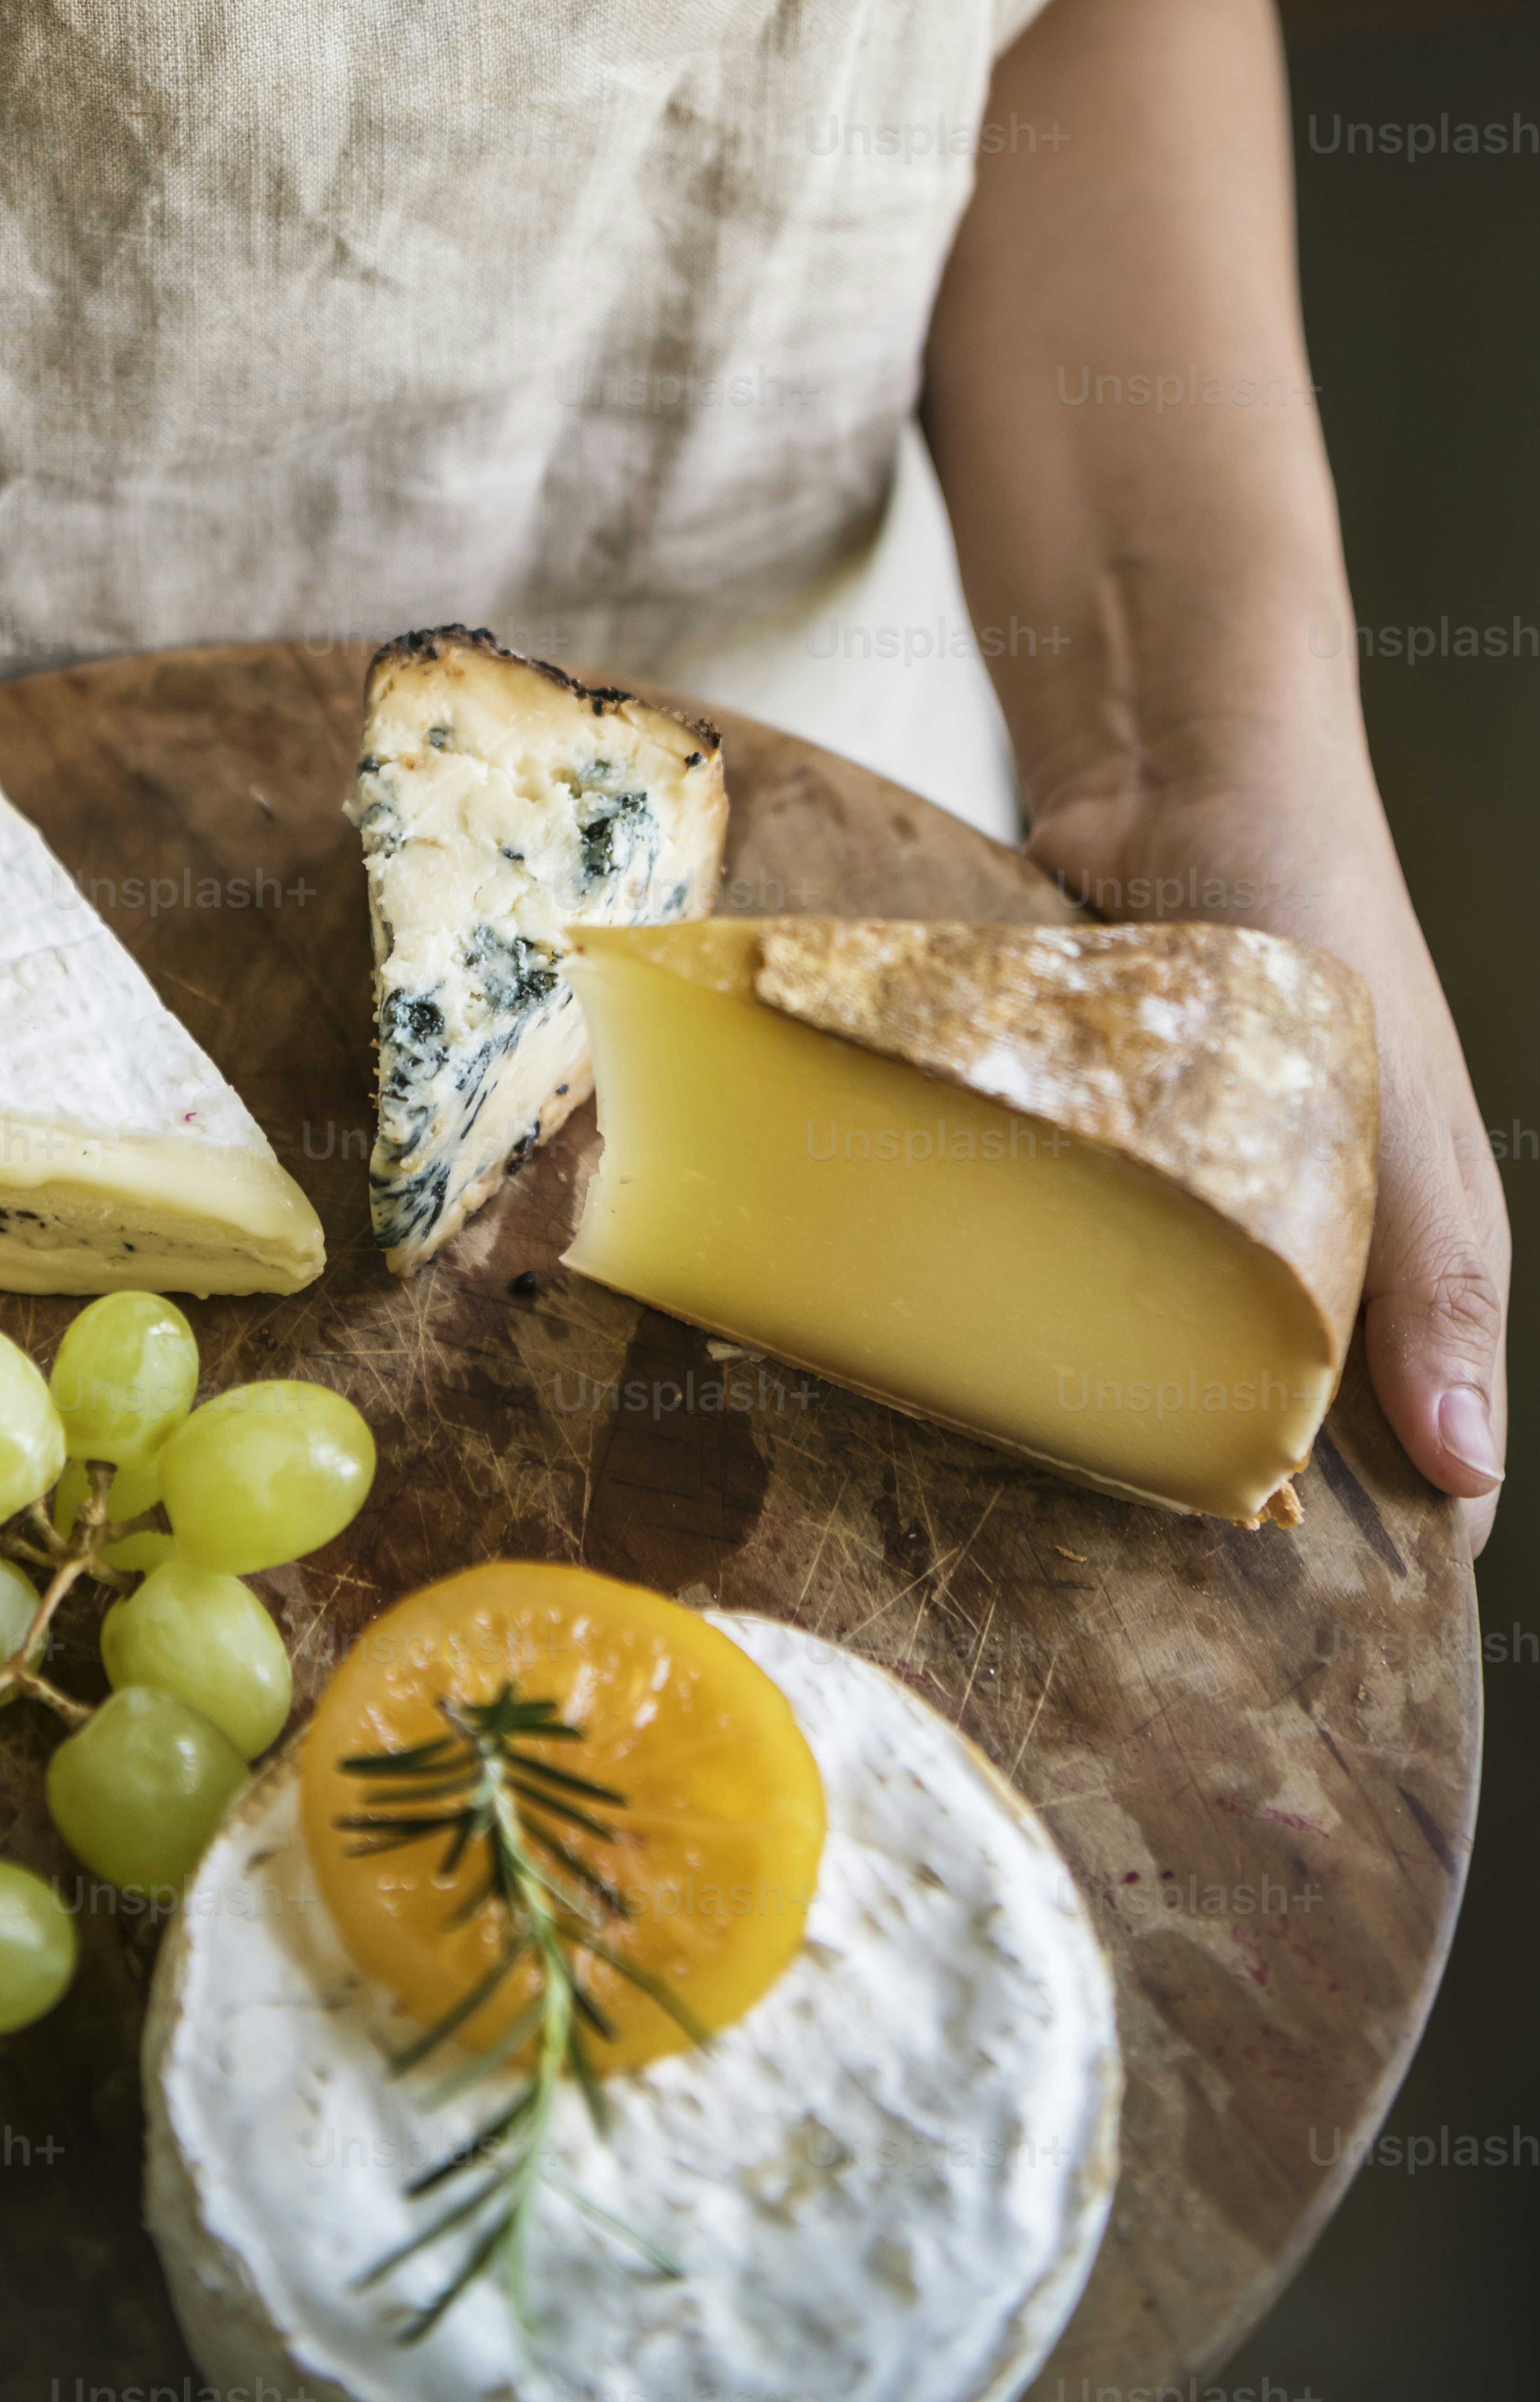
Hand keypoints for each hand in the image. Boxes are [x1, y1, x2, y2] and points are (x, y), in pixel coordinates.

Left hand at [1026, 745, 1509, 1551]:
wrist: (1173, 762)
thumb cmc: (1313, 899)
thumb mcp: (1401, 1093)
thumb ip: (1431, 1267)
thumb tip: (1468, 1473)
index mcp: (1401, 1241)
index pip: (1417, 1449)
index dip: (1375, 1556)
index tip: (1299, 1665)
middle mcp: (1296, 1228)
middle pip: (1271, 1410)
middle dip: (1219, 1501)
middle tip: (1131, 1622)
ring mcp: (1185, 1189)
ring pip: (1153, 1343)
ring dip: (1105, 1418)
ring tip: (1030, 1530)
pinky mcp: (1081, 1141)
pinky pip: (1056, 1247)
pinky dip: (1023, 1303)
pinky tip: (958, 1376)